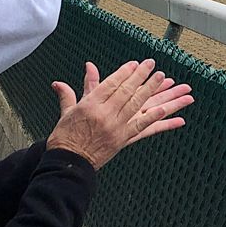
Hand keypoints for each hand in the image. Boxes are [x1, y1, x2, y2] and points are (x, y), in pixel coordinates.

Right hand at [46, 61, 193, 168]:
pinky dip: (155, 117)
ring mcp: (115, 127)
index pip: (111, 84)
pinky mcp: (123, 140)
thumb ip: (68, 94)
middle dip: (141, 76)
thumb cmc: (65, 138)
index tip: (134, 64)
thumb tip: (59, 82)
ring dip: (152, 90)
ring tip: (165, 79)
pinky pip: (142, 127)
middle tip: (152, 65)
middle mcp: (104, 114)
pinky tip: (166, 109)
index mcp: (90, 105)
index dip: (124, 73)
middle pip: (126, 91)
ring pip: (137, 105)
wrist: (69, 163)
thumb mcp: (66, 113)